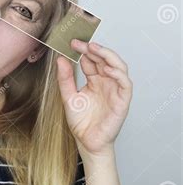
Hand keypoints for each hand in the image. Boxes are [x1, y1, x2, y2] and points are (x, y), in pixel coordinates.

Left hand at [56, 40, 132, 157]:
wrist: (86, 142)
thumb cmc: (80, 122)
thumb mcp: (68, 96)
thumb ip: (65, 78)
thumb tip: (60, 59)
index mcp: (94, 81)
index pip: (91, 60)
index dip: (83, 50)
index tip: (72, 43)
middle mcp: (106, 83)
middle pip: (105, 60)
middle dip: (94, 49)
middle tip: (80, 43)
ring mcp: (115, 90)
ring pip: (118, 67)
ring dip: (108, 56)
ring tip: (94, 49)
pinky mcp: (122, 100)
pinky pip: (125, 84)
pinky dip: (118, 74)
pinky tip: (106, 69)